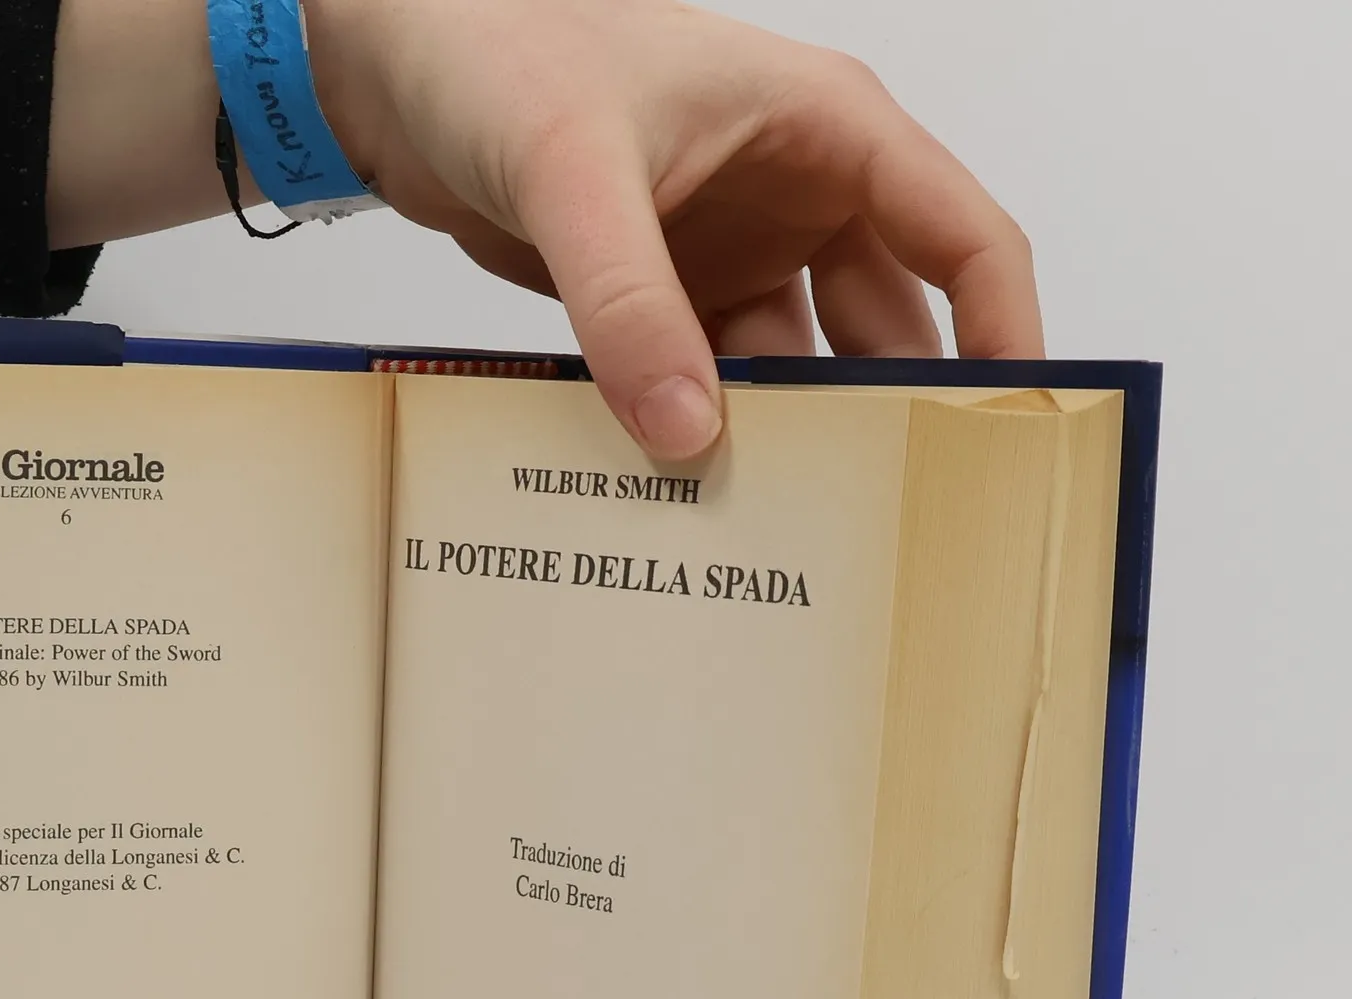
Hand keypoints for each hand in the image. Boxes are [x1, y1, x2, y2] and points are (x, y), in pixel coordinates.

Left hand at [309, 0, 1042, 457]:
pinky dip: (709, 437)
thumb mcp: (575, 173)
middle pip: (887, 326)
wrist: (401, 67)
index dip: (1003, 335)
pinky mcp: (668, 299)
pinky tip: (703, 504)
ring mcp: (732, 251)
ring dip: (794, 440)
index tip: (1010, 435)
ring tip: (796, 537)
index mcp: (825, 130)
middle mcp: (795, 194)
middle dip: (896, 417)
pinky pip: (712, 383)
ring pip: (797, 368)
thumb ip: (630, 304)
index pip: (961, 237)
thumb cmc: (499, 50)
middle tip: (899, 527)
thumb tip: (686, 435)